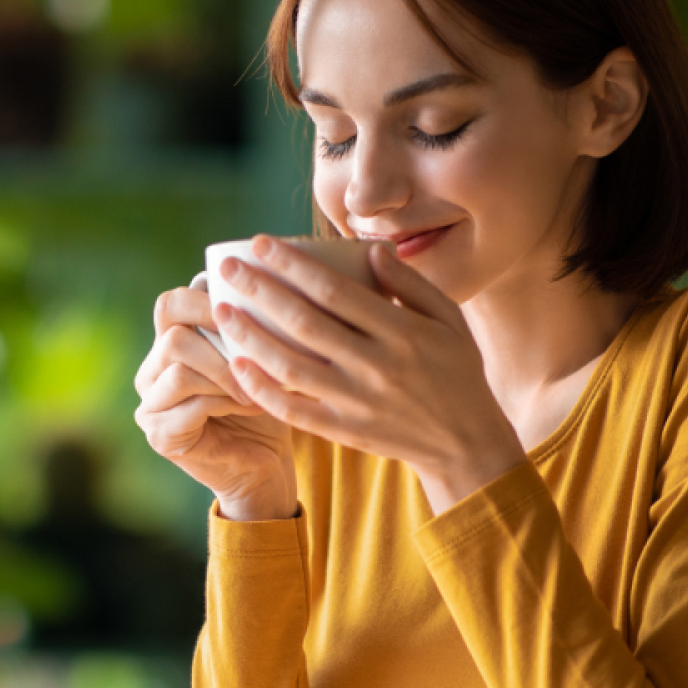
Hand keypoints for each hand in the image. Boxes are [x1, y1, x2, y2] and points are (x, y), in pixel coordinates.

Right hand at [134, 283, 297, 520]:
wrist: (265, 465)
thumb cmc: (266, 405)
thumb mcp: (258, 358)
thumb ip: (248, 325)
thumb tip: (267, 276)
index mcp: (169, 344)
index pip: (169, 304)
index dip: (204, 300)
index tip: (244, 309)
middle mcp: (151, 371)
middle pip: (173, 335)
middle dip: (221, 345)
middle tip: (255, 358)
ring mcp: (149, 405)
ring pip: (179, 369)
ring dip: (226, 377)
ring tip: (257, 388)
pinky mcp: (158, 435)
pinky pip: (188, 405)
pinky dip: (225, 403)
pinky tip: (251, 407)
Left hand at [214, 236, 524, 514]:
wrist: (465, 444)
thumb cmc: (455, 371)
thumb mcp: (449, 320)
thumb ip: (412, 284)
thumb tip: (369, 249)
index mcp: (403, 332)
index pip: (335, 290)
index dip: (293, 264)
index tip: (261, 243)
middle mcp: (377, 367)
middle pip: (304, 323)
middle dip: (260, 290)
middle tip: (227, 268)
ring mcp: (358, 403)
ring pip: (291, 367)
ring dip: (250, 337)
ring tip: (222, 311)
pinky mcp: (344, 432)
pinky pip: (293, 410)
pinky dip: (262, 389)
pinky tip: (237, 365)